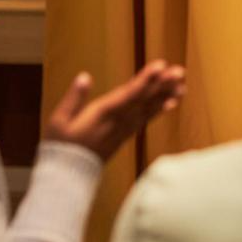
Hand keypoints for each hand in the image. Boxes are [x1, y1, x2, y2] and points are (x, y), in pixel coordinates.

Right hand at [44, 60, 185, 159]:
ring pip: (147, 109)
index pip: (129, 94)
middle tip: (180, 71)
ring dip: (165, 95)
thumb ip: (74, 98)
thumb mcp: (59, 121)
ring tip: (182, 84)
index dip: (146, 79)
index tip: (161, 66)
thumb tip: (84, 77)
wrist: (68, 175)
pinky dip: (159, 110)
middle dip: (162, 84)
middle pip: (143, 100)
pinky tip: (172, 103)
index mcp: (103, 113)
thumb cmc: (61, 146)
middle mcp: (118, 121)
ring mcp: (123, 129)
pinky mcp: (125, 135)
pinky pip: (145, 120)